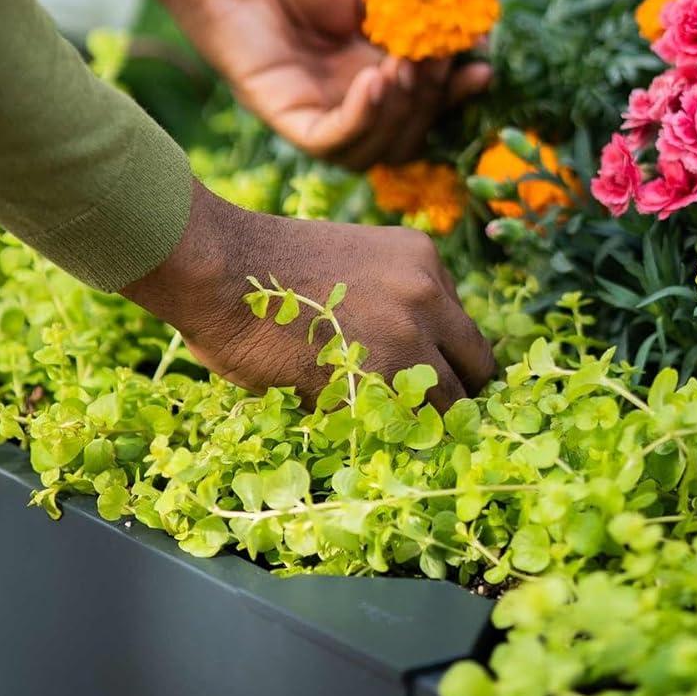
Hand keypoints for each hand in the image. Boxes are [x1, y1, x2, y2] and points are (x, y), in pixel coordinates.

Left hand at [121, 0, 490, 168]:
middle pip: (409, 134)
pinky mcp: (283, 116)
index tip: (481, 69)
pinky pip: (331, 143)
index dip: (456, 95)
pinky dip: (362, 120)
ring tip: (402, 67)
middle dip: (432, 101)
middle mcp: (348, 101)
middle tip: (433, 58)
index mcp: (375, 70)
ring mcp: (317, 112)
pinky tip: (375, 81)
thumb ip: (422, 13)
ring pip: (375, 151)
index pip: (427, 106)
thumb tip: (479, 39)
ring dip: (401, 115)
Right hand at [122, 182, 495, 406]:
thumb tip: (420, 358)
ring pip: (447, 410)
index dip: (447, 360)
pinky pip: (394, 428)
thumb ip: (398, 299)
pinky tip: (341, 421)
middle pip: (477, 372)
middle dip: (452, 397)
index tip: (426, 378)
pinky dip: (374, 435)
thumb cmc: (270, 269)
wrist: (220, 269)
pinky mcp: (372, 385)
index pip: (466, 330)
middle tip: (416, 412)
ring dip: (419, 424)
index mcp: (425, 261)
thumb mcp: (358, 260)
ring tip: (379, 426)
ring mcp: (406, 344)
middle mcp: (428, 298)